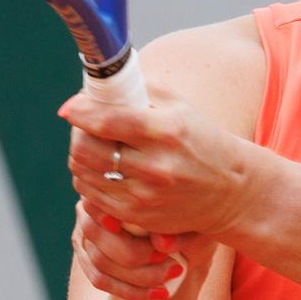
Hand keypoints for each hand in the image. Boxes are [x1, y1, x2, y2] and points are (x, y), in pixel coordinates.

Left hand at [60, 79, 254, 239]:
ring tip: (94, 147)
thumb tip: (98, 83)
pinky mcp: (137, 216)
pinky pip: (91, 196)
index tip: (70, 108)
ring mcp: (144, 195)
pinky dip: (88, 178)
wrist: (230, 190)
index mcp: (167, 131)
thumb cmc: (202, 140)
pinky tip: (103, 169)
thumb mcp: (180, 106)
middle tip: (84, 126)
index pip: (108, 121)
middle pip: (85, 149)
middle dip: (77, 133)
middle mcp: (155, 166)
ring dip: (80, 156)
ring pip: (83, 173)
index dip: (80, 111)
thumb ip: (140, 89)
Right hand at [71, 200, 209, 299]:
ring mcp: (85, 235)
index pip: (102, 200)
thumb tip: (162, 245)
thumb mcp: (190, 223)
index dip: (116, 216)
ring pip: (100, 261)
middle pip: (96, 233)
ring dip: (139, 275)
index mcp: (110, 186)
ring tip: (174, 275)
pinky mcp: (88, 260)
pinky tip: (161, 293)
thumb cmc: (188, 223)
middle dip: (136, 253)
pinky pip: (100, 280)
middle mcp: (89, 208)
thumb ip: (178, 229)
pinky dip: (132, 291)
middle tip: (171, 261)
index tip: (148, 235)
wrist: (185, 245)